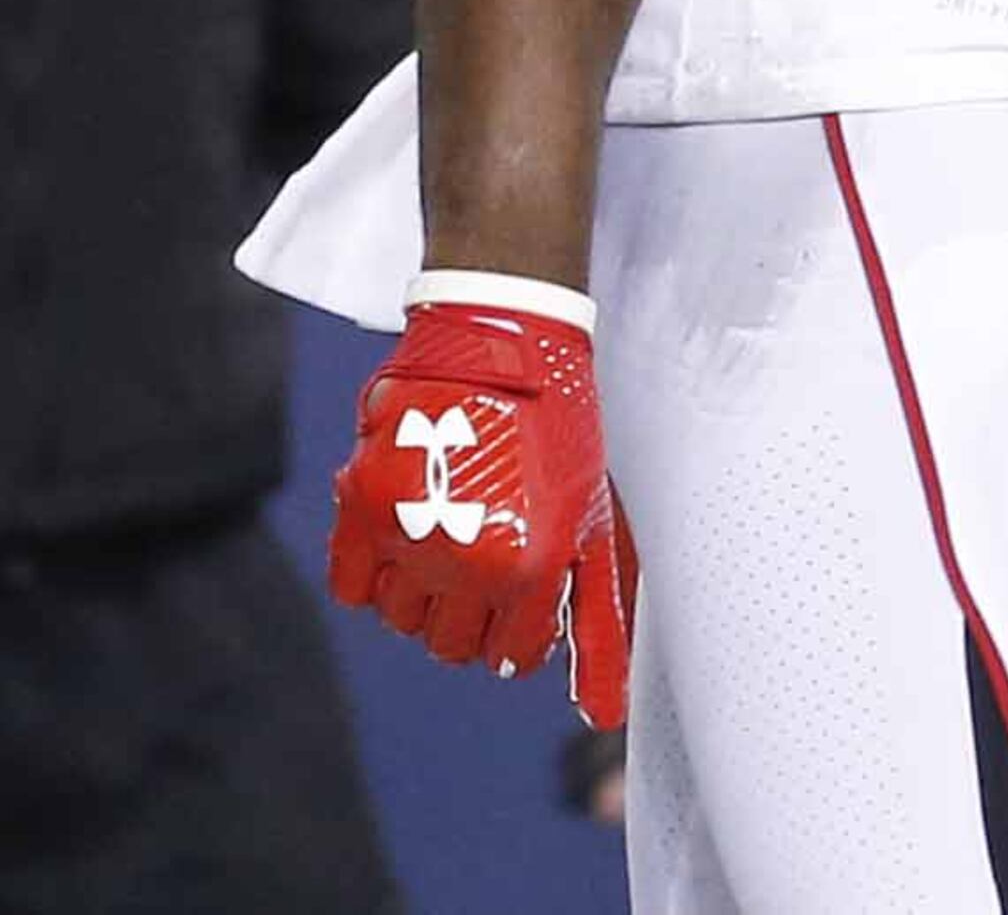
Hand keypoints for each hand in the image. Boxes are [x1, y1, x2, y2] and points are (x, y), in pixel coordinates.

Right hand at [327, 275, 629, 727]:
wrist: (504, 346)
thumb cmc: (561, 436)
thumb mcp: (593, 527)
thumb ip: (596, 623)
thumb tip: (603, 715)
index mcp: (529, 570)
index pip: (510, 655)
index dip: (518, 627)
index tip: (521, 589)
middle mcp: (465, 563)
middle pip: (451, 647)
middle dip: (472, 614)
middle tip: (485, 557)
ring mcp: (408, 536)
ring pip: (399, 622)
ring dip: (421, 594)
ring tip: (449, 534)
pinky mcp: (360, 506)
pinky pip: (350, 588)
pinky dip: (372, 572)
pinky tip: (404, 529)